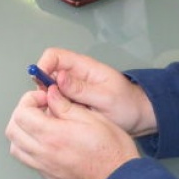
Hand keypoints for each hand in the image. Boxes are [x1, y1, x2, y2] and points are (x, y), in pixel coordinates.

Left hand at [4, 82, 141, 178]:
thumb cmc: (112, 151)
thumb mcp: (92, 118)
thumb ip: (66, 105)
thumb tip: (51, 93)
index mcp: (53, 136)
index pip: (21, 114)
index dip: (30, 100)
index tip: (45, 98)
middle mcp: (43, 154)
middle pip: (12, 130)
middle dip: (22, 113)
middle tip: (41, 108)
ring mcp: (45, 168)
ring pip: (16, 148)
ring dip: (23, 132)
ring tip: (42, 124)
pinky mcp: (50, 178)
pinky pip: (29, 160)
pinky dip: (30, 147)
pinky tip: (49, 141)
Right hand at [32, 47, 156, 136]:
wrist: (137, 118)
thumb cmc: (126, 105)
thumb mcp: (106, 98)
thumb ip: (82, 89)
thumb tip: (58, 78)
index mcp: (83, 67)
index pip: (54, 56)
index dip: (43, 66)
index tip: (40, 86)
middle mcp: (74, 75)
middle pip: (47, 73)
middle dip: (43, 89)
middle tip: (49, 107)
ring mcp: (72, 89)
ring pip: (49, 90)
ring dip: (48, 102)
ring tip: (58, 117)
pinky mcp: (72, 103)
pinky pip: (55, 103)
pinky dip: (54, 111)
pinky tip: (62, 122)